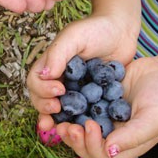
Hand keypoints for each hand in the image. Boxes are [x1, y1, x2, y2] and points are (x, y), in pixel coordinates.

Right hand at [27, 13, 137, 131]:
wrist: (122, 31)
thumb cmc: (96, 29)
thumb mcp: (74, 37)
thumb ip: (58, 54)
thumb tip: (43, 76)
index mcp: (50, 65)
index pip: (35, 82)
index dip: (42, 90)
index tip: (59, 90)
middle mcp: (59, 79)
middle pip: (42, 99)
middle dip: (45, 108)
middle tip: (57, 110)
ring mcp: (75, 90)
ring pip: (59, 110)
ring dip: (58, 121)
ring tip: (62, 129)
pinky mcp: (92, 99)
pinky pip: (81, 113)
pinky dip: (79, 122)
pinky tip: (85, 129)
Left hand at [55, 55, 157, 157]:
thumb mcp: (154, 118)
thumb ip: (133, 136)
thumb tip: (109, 152)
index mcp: (127, 148)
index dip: (91, 147)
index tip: (89, 125)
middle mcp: (112, 137)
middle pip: (87, 149)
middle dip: (75, 141)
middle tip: (66, 126)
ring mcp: (103, 121)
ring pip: (79, 133)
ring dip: (68, 129)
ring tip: (60, 119)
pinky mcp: (96, 105)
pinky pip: (78, 112)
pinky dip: (68, 112)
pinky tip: (62, 102)